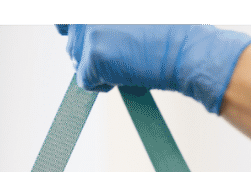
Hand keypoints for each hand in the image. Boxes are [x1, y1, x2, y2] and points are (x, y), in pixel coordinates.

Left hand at [57, 24, 250, 113]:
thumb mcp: (132, 15)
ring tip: (125, 64)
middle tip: (119, 56)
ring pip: (76, 60)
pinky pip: (84, 81)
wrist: (184, 50)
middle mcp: (88, 10)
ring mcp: (89, 30)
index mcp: (97, 2)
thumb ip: (106, 19)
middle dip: (90, 53)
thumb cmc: (168, 33)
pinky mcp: (93, 55)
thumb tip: (74, 29)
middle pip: (72, 40)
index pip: (65, 17)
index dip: (69, 28)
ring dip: (97, 68)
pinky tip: (122, 77)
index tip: (71, 35)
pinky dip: (101, 85)